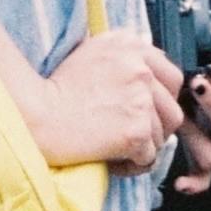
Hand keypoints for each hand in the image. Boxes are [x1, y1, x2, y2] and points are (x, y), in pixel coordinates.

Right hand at [27, 29, 187, 175]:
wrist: (38, 115)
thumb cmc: (57, 90)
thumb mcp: (92, 54)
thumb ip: (125, 59)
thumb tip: (149, 76)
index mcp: (130, 45)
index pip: (170, 74)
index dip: (159, 99)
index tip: (145, 111)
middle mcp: (140, 68)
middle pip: (173, 106)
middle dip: (158, 126)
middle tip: (135, 135)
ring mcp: (140, 99)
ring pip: (164, 135)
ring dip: (144, 147)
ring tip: (117, 149)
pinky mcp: (136, 130)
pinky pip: (149, 157)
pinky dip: (133, 164)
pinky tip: (113, 160)